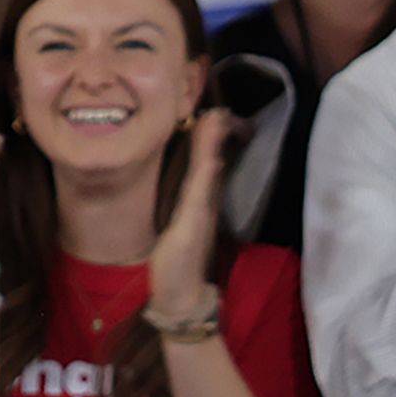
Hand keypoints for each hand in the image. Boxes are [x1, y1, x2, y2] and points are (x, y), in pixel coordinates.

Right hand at [147, 109, 227, 317]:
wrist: (178, 298)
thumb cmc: (180, 261)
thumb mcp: (189, 220)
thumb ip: (200, 181)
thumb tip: (212, 138)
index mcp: (209, 191)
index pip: (219, 147)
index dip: (219, 123)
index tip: (209, 98)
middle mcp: (206, 192)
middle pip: (213, 150)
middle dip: (210, 124)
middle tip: (195, 97)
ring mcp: (196, 202)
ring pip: (202, 161)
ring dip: (199, 137)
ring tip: (186, 114)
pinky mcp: (184, 210)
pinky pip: (190, 174)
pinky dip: (188, 156)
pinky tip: (176, 150)